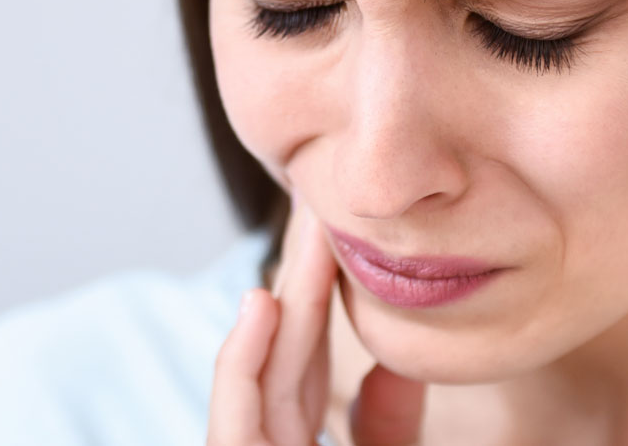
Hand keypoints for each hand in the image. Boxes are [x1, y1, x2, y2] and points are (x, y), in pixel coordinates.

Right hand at [207, 199, 428, 445]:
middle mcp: (265, 441)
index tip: (337, 237)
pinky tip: (261, 302)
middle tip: (320, 204)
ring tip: (307, 228)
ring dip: (284, 299)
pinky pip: (233, 418)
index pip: (303, 367)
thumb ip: (388, 424)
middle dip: (303, 280)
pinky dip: (242, 359)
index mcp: (294, 442)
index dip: (318, 299)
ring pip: (261, 374)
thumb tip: (394, 367)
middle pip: (283, 357)